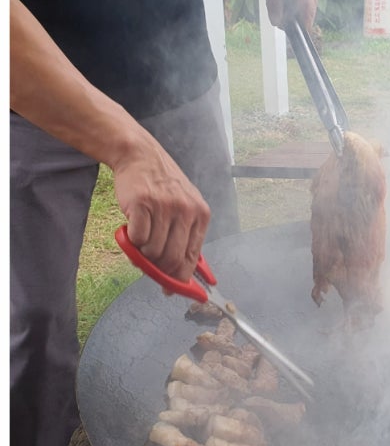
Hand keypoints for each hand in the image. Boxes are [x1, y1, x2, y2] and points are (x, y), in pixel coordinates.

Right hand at [112, 138, 210, 282]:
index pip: (192, 257)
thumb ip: (186, 237)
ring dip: (142, 253)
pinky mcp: (142, 204)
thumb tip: (181, 275)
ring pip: (153, 251)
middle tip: (147, 265)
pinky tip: (132, 228)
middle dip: (158, 269)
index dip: (181, 278)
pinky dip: (132, 241)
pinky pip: (137, 239)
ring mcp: (165, 207)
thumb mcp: (185, 207)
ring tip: (140, 239)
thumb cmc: (162, 186)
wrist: (140, 156)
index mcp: (201, 215)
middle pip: (172, 259)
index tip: (171, 289)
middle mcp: (186, 211)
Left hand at [256, 0, 321, 29]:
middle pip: (308, 14)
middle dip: (293, 18)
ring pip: (307, 9)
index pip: (308, 17)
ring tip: (280, 0)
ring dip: (294, 11)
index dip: (299, 27)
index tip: (287, 29)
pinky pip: (306, 2)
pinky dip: (295, 4)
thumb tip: (278, 23)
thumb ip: (273, 4)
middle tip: (278, 13)